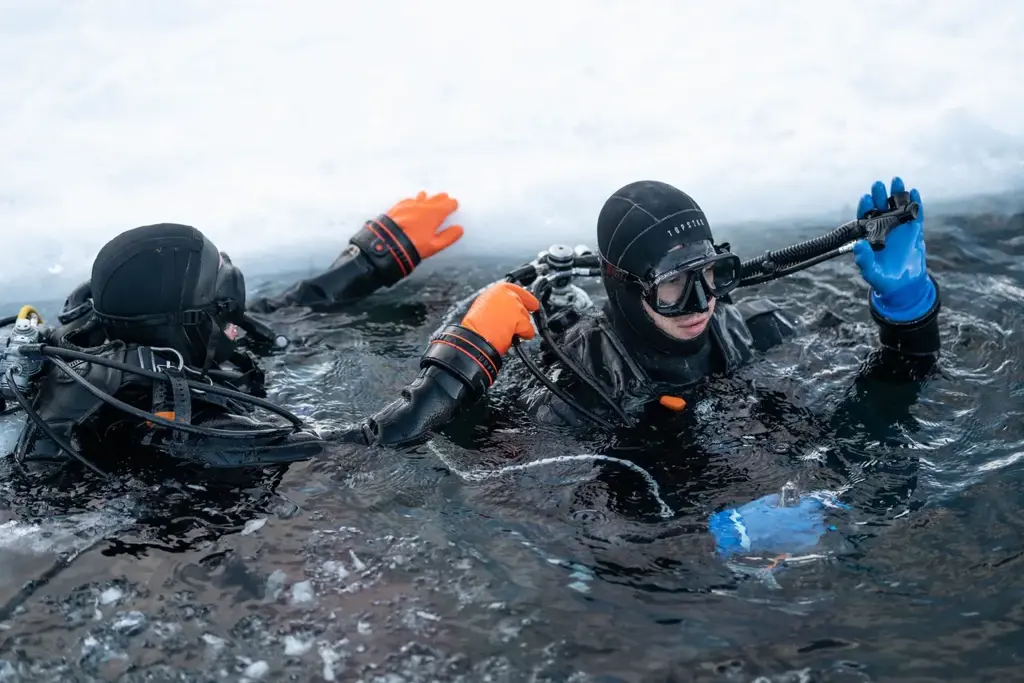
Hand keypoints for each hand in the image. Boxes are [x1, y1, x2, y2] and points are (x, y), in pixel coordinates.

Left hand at [385, 191, 463, 259]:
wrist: (387, 243)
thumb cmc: (413, 246)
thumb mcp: (435, 245)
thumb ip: (449, 236)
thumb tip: (459, 229)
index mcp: (435, 214)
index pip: (448, 204)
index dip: (452, 204)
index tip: (454, 205)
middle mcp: (423, 206)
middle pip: (436, 198)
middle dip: (441, 199)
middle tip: (445, 198)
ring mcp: (409, 205)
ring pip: (422, 197)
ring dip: (428, 198)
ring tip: (429, 197)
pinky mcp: (398, 207)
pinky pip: (409, 200)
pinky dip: (414, 200)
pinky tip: (413, 202)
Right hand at [460, 282, 539, 354]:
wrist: (475, 338)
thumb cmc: (476, 326)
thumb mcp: (484, 306)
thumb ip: (499, 303)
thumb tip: (508, 309)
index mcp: (498, 289)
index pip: (518, 290)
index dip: (526, 299)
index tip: (532, 304)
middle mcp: (508, 295)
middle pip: (523, 306)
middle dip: (519, 317)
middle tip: (509, 325)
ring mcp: (515, 307)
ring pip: (527, 318)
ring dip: (521, 327)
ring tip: (506, 332)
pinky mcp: (520, 320)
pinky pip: (529, 329)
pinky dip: (524, 335)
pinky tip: (513, 337)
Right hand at [709, 486, 844, 557]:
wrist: (743, 534)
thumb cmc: (752, 516)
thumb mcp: (764, 502)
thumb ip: (776, 499)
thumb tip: (780, 498)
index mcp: (792, 514)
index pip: (812, 508)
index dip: (812, 504)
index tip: (808, 502)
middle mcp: (798, 528)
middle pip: (818, 524)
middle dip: (816, 517)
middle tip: (809, 513)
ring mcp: (795, 540)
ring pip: (816, 536)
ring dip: (814, 530)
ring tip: (807, 525)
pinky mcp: (790, 549)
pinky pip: (807, 545)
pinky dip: (808, 539)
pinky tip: (802, 535)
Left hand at [852, 177, 935, 322]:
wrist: (904, 286)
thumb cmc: (882, 279)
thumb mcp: (871, 272)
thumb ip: (864, 260)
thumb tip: (858, 244)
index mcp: (870, 237)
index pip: (865, 218)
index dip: (865, 207)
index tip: (866, 197)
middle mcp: (883, 230)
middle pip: (880, 209)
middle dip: (879, 196)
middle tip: (878, 184)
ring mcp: (899, 230)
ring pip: (898, 209)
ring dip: (897, 195)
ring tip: (897, 181)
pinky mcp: (914, 233)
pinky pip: (915, 216)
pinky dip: (915, 205)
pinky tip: (914, 192)